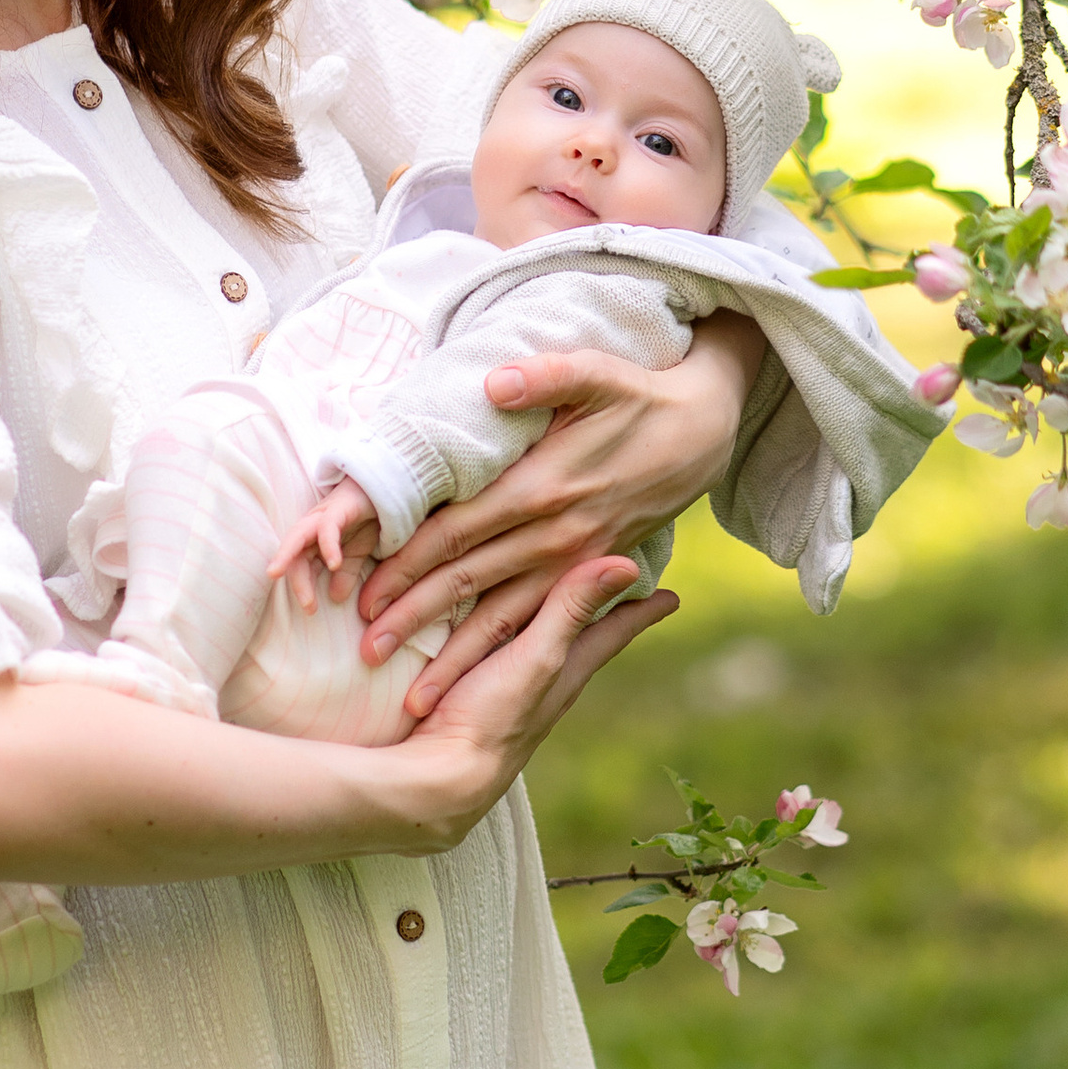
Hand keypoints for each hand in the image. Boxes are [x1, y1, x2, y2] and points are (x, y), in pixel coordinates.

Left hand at [264, 476, 381, 609]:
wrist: (387, 489)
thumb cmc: (368, 518)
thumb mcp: (358, 552)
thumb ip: (345, 574)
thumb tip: (336, 598)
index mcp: (315, 541)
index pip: (301, 565)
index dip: (303, 587)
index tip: (311, 611)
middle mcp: (313, 528)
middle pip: (295, 553)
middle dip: (296, 580)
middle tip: (307, 607)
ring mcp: (324, 515)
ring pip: (298, 535)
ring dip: (287, 556)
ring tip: (277, 574)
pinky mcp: (339, 506)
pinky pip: (328, 526)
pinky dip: (329, 545)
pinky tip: (334, 563)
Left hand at [357, 313, 761, 716]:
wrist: (703, 433)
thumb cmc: (643, 396)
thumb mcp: (600, 374)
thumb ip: (546, 379)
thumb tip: (495, 383)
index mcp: (543, 488)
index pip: (456, 533)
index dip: (407, 563)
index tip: (364, 592)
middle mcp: (555, 534)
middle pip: (466, 582)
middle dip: (414, 619)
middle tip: (365, 651)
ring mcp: (574, 559)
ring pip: (500, 616)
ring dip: (454, 654)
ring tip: (411, 694)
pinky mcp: (589, 571)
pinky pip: (537, 617)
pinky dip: (502, 650)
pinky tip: (471, 675)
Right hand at [380, 549, 681, 849]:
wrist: (437, 776)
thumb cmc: (492, 719)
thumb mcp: (536, 657)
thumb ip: (570, 611)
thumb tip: (628, 564)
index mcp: (566, 669)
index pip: (612, 632)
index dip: (641, 611)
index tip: (673, 597)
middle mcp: (543, 678)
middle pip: (581, 637)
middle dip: (600, 610)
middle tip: (621, 585)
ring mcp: (508, 689)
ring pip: (540, 645)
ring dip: (553, 621)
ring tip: (563, 601)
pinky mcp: (472, 692)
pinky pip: (497, 653)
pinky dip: (506, 635)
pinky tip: (495, 632)